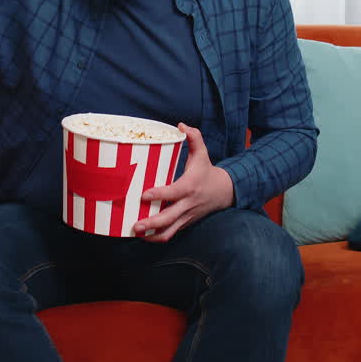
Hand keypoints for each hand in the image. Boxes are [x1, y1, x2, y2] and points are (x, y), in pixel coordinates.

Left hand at [133, 123, 233, 242]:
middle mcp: (188, 204)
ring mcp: (186, 216)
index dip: (159, 195)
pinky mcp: (185, 223)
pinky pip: (171, 233)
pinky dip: (158, 236)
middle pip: (169, 218)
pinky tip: (144, 235)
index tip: (143, 195)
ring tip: (137, 234)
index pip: (173, 193)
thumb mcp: (202, 153)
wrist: (225, 192)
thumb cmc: (207, 171)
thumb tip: (181, 125)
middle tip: (135, 225)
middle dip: (152, 223)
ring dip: (153, 235)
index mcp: (189, 186)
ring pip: (170, 231)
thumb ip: (193, 138)